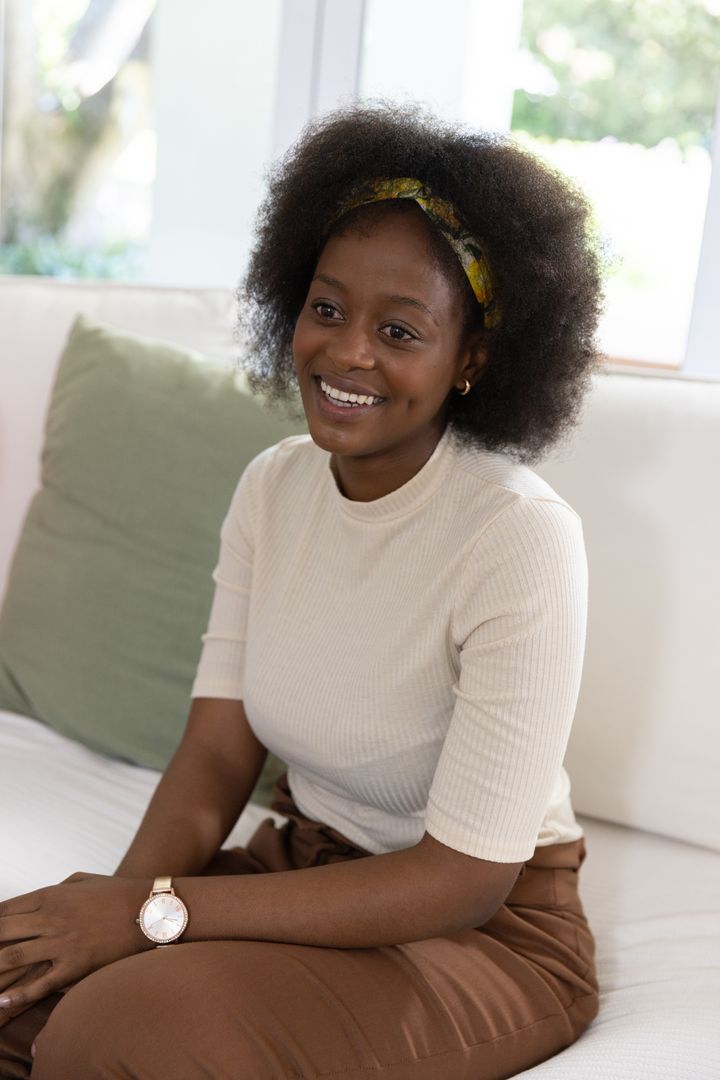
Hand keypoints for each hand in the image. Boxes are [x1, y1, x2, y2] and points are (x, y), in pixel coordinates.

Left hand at [0, 872, 151, 1020]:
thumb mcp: (82, 880)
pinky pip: (39, 984)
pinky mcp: (75, 965)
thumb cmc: (117, 893)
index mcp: (51, 895)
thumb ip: (54, 889)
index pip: (5, 909)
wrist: (150, 910)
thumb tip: (35, 900)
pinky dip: (17, 995)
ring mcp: (62, 942)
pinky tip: (1, 1001)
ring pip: (13, 957)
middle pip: (2, 932)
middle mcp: (51, 917)